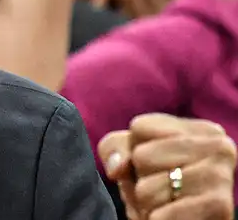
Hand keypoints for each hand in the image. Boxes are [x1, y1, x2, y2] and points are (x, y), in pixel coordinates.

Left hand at [99, 113, 235, 219]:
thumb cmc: (162, 190)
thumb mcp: (135, 159)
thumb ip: (117, 148)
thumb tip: (117, 168)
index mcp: (202, 129)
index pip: (140, 127)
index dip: (134, 151)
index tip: (159, 166)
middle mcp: (219, 146)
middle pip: (142, 157)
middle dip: (142, 180)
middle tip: (165, 190)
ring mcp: (220, 176)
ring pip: (146, 190)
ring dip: (148, 205)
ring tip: (170, 206)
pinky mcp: (219, 207)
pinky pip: (160, 216)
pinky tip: (175, 219)